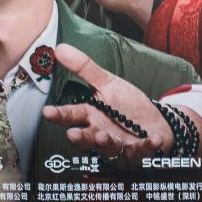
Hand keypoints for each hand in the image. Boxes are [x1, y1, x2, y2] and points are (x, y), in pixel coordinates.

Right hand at [41, 44, 172, 166]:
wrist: (154, 122)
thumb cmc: (126, 105)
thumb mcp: (107, 83)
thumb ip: (85, 69)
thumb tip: (59, 48)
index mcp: (90, 117)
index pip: (71, 116)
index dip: (59, 115)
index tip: (47, 112)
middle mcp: (100, 134)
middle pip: (86, 138)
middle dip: (79, 137)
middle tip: (72, 134)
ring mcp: (119, 146)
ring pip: (109, 148)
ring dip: (105, 143)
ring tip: (102, 136)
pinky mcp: (139, 153)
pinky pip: (142, 152)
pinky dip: (147, 147)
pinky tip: (151, 139)